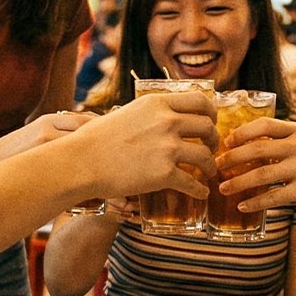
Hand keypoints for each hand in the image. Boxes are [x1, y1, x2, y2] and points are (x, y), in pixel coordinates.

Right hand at [77, 91, 218, 199]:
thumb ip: (150, 113)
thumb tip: (162, 115)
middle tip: (211, 148)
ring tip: (209, 173)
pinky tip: (200, 194)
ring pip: (205, 156)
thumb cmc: (97, 138)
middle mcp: (167, 122)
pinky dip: (200, 190)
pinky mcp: (164, 174)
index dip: (211, 113)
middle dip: (214, 139)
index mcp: (158, 103)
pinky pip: (192, 183)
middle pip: (208, 127)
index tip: (211, 122)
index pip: (200, 101)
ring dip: (211, 166)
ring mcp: (167, 148)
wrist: (81, 162)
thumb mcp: (127, 112)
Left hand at [214, 117, 295, 216]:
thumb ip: (280, 141)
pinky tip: (242, 206)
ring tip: (223, 188)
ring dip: (238, 182)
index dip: (241, 132)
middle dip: (233, 157)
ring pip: (261, 174)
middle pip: (257, 149)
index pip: (264, 124)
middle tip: (217, 165)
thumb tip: (241, 144)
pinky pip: (273, 196)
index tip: (226, 142)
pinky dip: (255, 203)